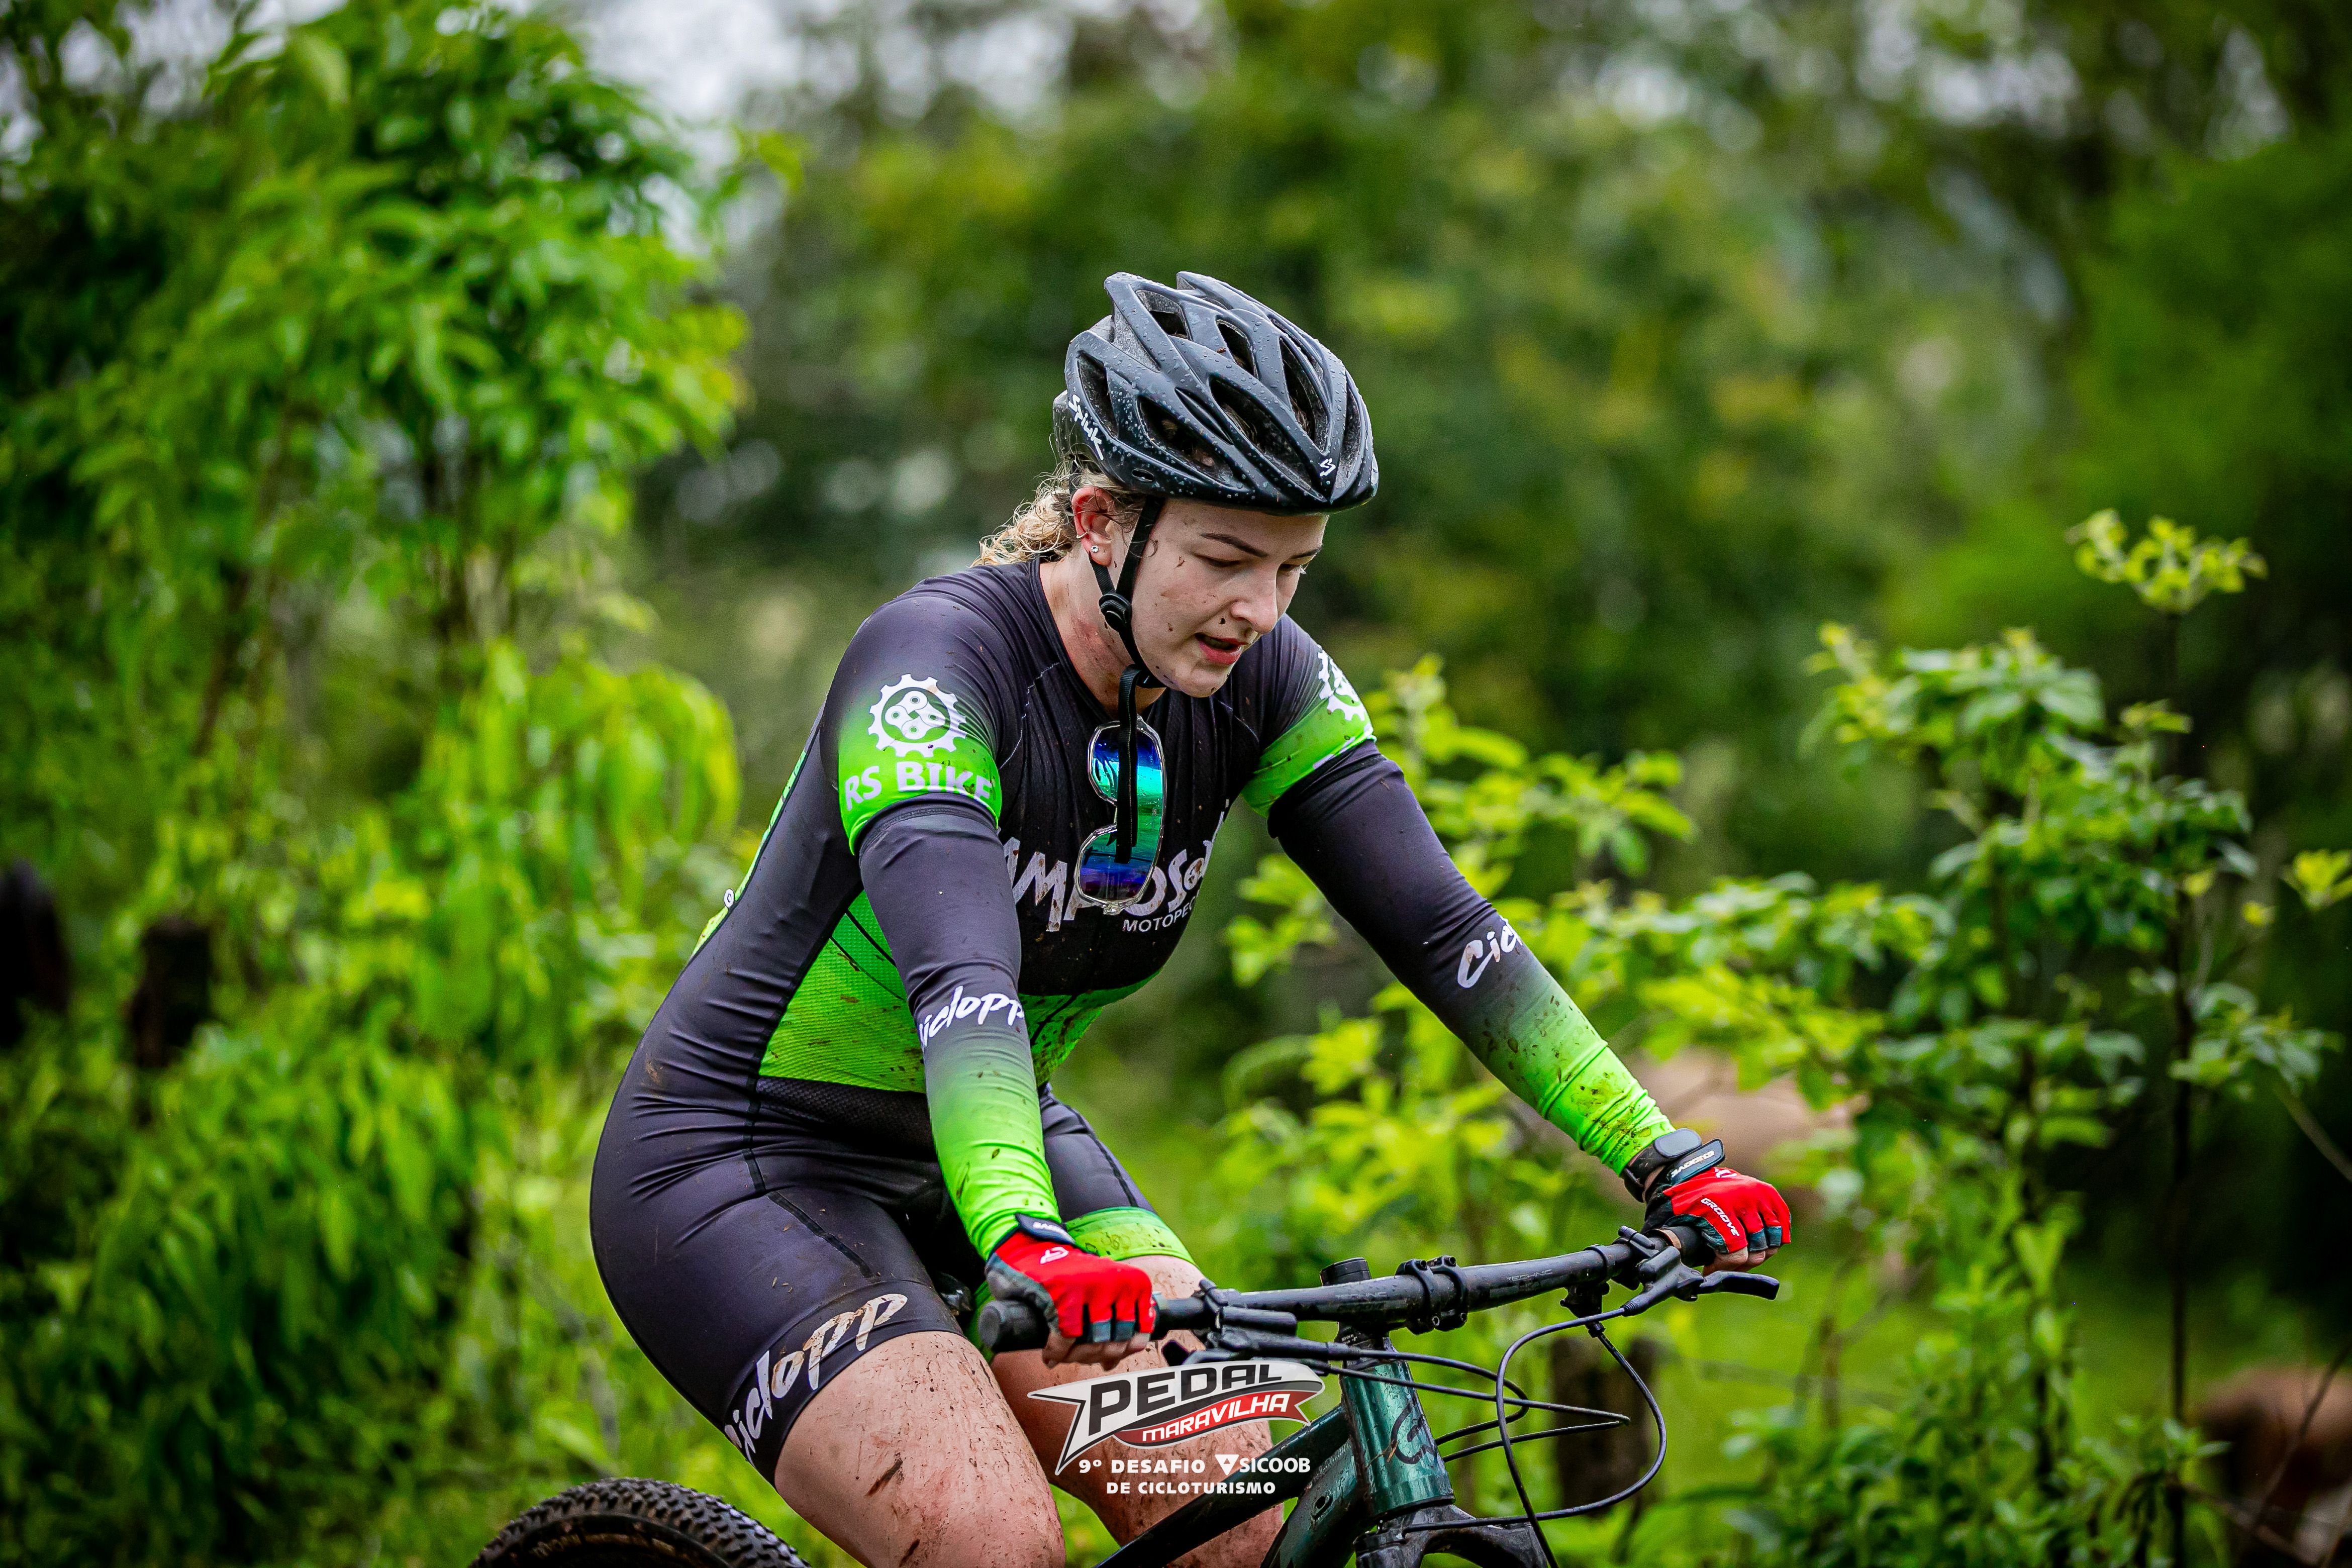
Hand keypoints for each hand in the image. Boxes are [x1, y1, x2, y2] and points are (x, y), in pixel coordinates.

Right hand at [986, 1217, 1156, 1367]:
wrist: (1036, 1251)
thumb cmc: (1074, 1276)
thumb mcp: (1109, 1289)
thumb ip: (1126, 1315)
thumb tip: (1134, 1348)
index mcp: (1135, 1283)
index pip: (1137, 1335)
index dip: (1120, 1353)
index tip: (1104, 1355)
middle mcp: (1118, 1283)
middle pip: (1114, 1342)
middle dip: (1095, 1357)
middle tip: (1080, 1355)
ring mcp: (1091, 1287)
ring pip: (1092, 1344)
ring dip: (1076, 1357)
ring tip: (1067, 1355)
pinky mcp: (1063, 1293)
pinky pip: (1066, 1339)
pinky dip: (1057, 1353)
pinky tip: (1051, 1355)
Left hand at [1647, 1165, 1791, 1272]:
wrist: (1698, 1173)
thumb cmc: (1688, 1201)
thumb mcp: (1682, 1219)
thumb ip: (1689, 1244)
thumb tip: (1704, 1278)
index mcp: (1719, 1204)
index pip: (1736, 1251)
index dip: (1725, 1267)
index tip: (1711, 1270)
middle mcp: (1743, 1198)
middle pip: (1757, 1249)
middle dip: (1742, 1264)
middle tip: (1729, 1265)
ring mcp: (1759, 1194)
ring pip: (1772, 1241)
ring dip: (1760, 1254)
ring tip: (1744, 1256)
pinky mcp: (1769, 1193)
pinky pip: (1782, 1225)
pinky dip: (1776, 1239)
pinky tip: (1760, 1245)